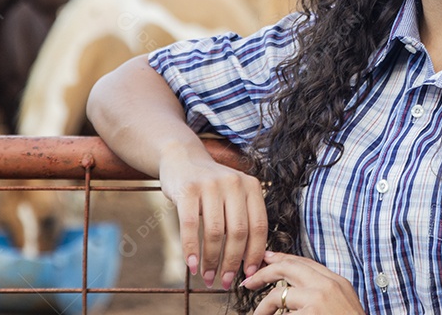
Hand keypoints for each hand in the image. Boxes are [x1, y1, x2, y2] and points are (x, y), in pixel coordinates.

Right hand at [158, 141, 267, 289]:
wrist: (183, 159)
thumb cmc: (211, 187)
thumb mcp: (234, 196)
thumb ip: (243, 220)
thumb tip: (249, 262)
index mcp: (251, 186)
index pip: (259, 226)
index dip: (255, 253)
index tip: (249, 274)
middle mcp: (234, 183)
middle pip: (238, 232)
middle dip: (232, 262)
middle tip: (225, 282)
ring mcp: (211, 185)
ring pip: (216, 232)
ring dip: (211, 260)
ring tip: (207, 277)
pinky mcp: (188, 189)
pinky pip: (191, 226)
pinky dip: (191, 249)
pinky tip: (191, 265)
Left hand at [242, 251, 365, 313]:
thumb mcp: (342, 302)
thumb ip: (324, 292)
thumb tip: (296, 290)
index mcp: (337, 281)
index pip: (304, 262)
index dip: (282, 259)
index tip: (267, 258)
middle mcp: (327, 285)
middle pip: (288, 268)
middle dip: (264, 272)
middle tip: (250, 280)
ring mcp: (318, 299)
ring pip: (277, 294)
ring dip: (262, 307)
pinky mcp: (310, 313)